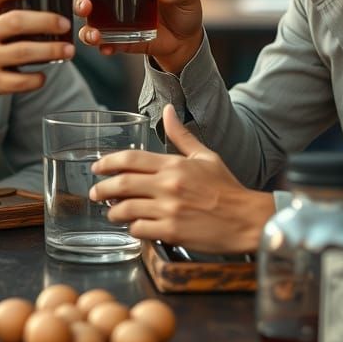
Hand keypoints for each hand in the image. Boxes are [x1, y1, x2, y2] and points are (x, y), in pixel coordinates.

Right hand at [73, 0, 204, 72]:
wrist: (187, 41)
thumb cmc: (186, 9)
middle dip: (80, 0)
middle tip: (86, 6)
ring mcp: (116, 19)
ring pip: (90, 21)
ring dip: (86, 26)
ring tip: (93, 34)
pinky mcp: (120, 39)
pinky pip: (105, 42)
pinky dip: (102, 45)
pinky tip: (106, 48)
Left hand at [88, 104, 273, 252]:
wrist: (247, 219)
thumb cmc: (226, 188)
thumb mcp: (205, 156)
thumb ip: (182, 135)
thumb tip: (168, 110)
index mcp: (174, 165)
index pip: (130, 159)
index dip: (107, 162)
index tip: (97, 168)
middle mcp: (168, 185)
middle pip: (121, 184)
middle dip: (101, 189)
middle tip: (95, 193)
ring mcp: (169, 210)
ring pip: (125, 209)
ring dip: (113, 212)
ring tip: (112, 213)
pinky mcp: (172, 232)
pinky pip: (139, 230)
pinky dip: (132, 229)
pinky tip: (135, 227)